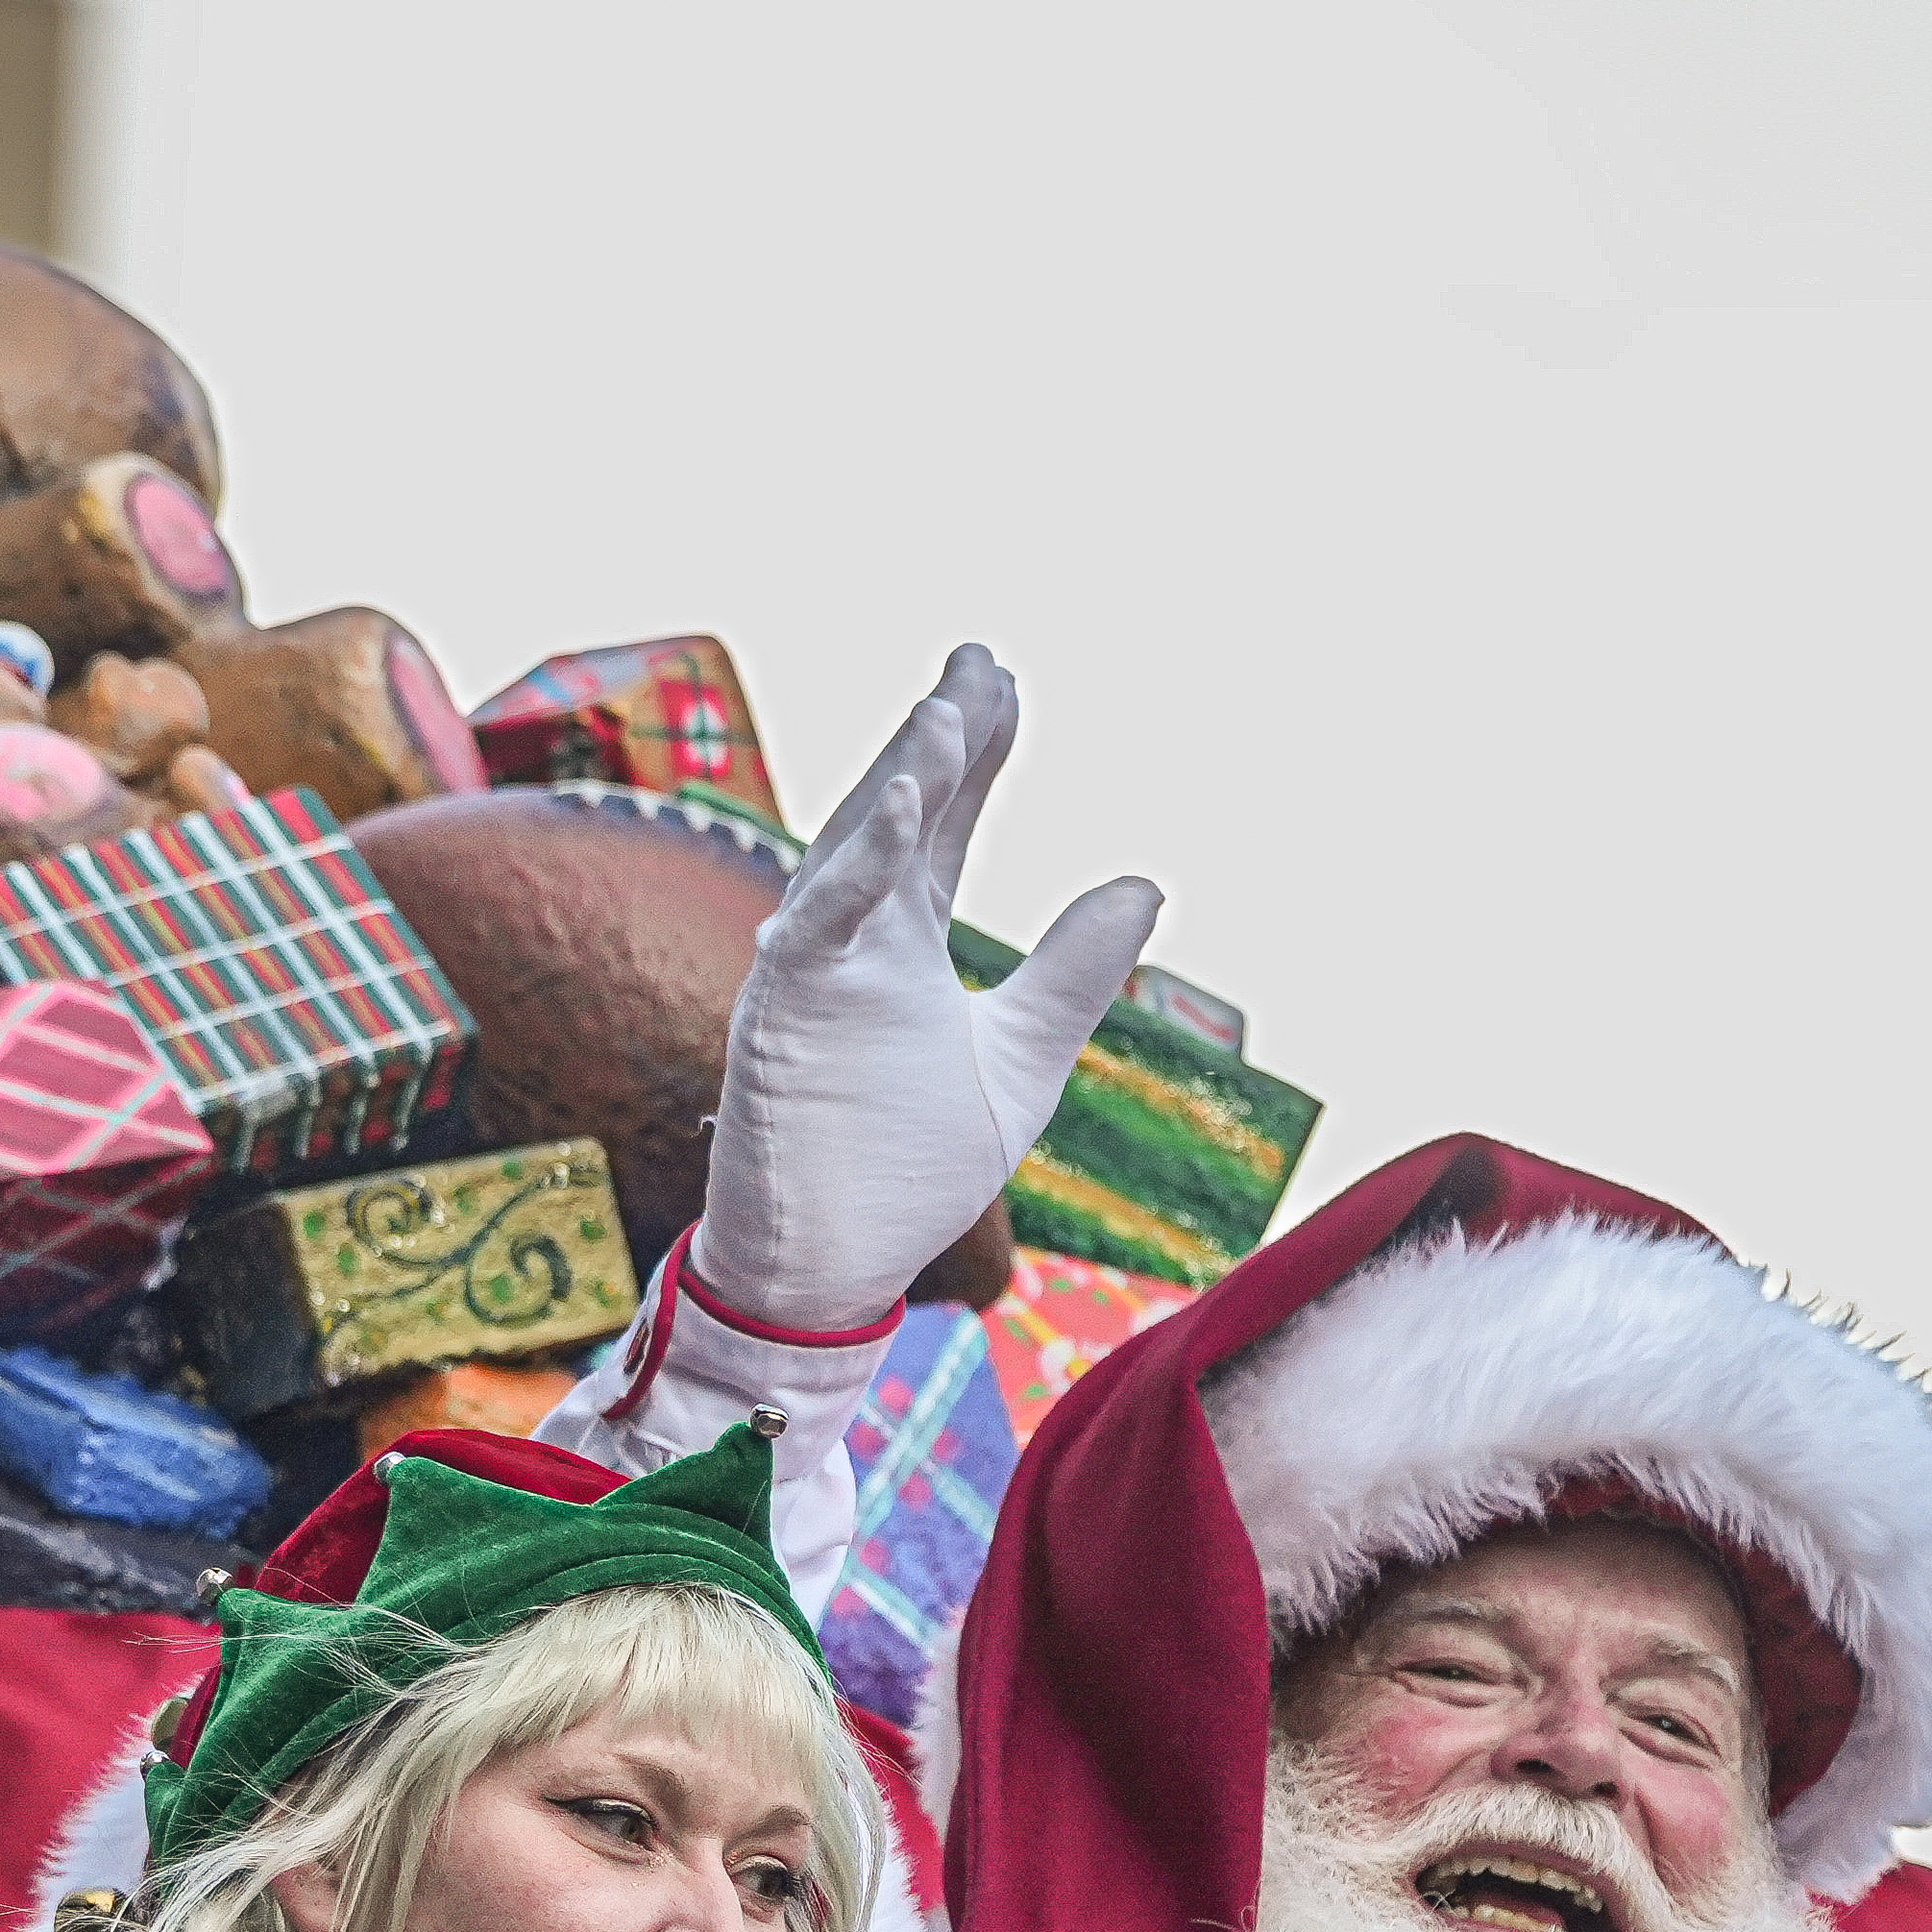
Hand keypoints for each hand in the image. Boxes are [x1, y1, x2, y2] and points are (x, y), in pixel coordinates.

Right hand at [690, 645, 1163, 1330]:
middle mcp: (855, 938)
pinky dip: (860, 860)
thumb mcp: (1023, 1060)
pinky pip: (823, 921)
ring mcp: (816, 970)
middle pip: (901, 813)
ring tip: (953, 707)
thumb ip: (1075, 973)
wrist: (833, 1270)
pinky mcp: (787, 1012)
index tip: (1006, 681)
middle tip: (983, 661)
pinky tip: (900, 801)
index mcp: (902, 942)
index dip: (976, 753)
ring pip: (858, 851)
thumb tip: (1144, 884)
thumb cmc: (908, 1168)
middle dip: (943, 735)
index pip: (942, 824)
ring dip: (904, 777)